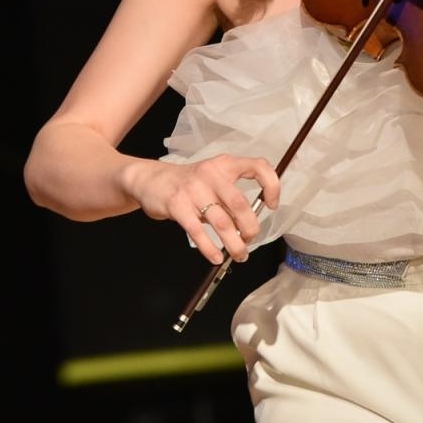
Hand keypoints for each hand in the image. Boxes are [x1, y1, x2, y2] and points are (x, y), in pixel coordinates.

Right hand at [124, 154, 279, 264]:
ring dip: (234, 244)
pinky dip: (210, 249)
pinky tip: (215, 257)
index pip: (258, 167)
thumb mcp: (212, 180)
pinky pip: (198, 232)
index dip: (271, 186)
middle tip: (250, 240)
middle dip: (250, 229)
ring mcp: (193, 189)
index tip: (271, 205)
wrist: (151, 179)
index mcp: (224, 165)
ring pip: (222, 223)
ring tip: (239, 255)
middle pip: (241, 205)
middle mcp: (211, 174)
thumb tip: (249, 225)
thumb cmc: (188, 183)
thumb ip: (231, 197)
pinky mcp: (177, 205)